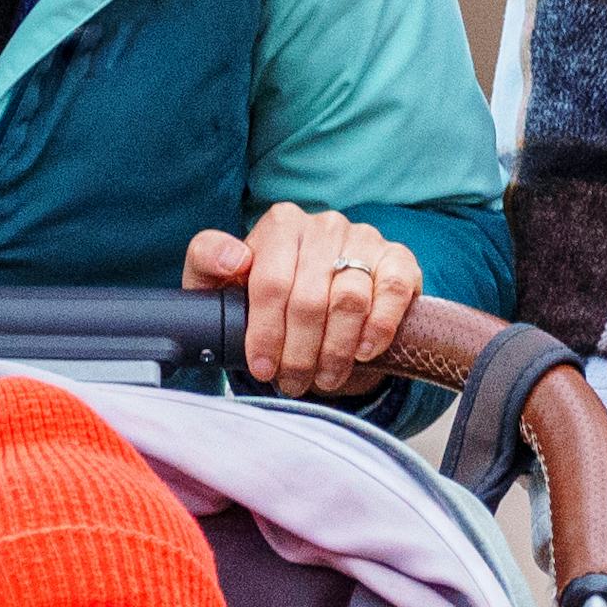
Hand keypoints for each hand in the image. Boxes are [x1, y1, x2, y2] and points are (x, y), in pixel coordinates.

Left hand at [190, 206, 428, 394]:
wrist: (320, 305)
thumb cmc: (264, 297)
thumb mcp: (222, 282)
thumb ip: (208, 260)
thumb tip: (235, 258)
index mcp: (281, 225)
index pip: (271, 283)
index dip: (265, 333)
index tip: (263, 367)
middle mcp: (324, 225)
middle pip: (309, 299)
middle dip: (299, 352)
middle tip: (294, 382)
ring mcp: (364, 239)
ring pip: (350, 301)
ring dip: (335, 350)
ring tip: (324, 377)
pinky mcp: (398, 259)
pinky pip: (392, 292)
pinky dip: (377, 328)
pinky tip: (362, 352)